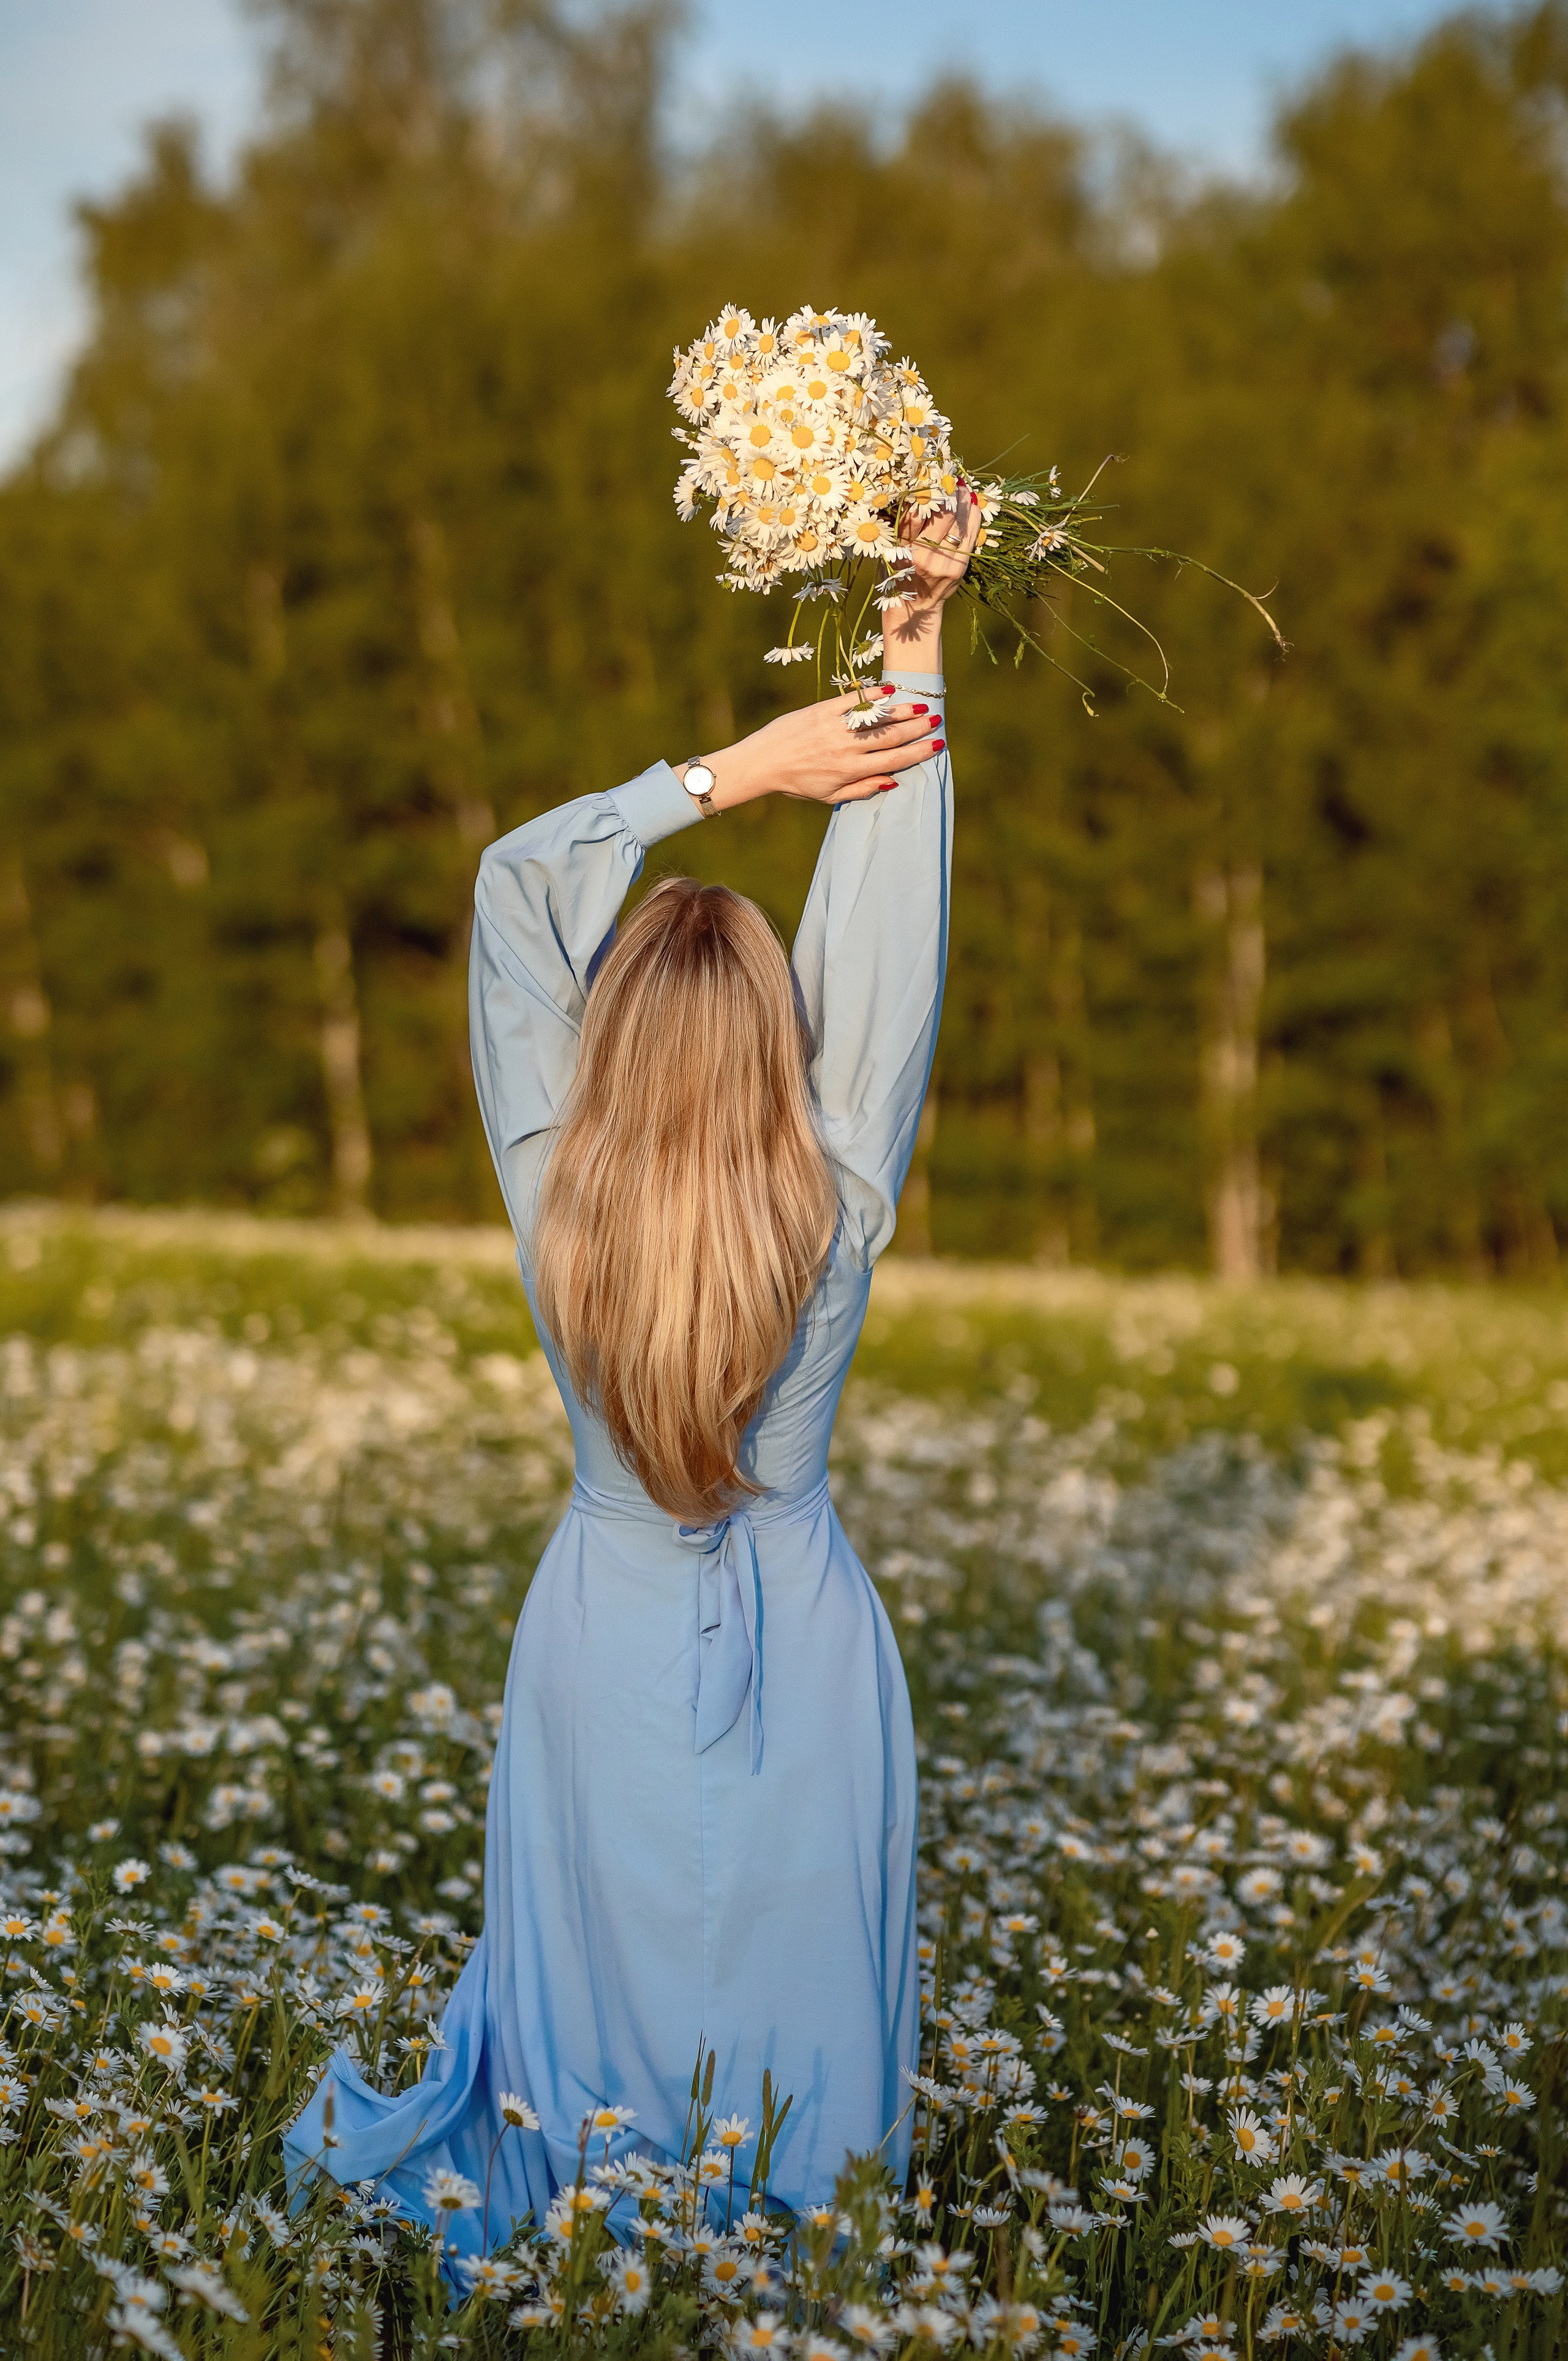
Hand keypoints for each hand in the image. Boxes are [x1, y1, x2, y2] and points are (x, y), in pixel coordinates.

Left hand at [679, 688, 943, 811]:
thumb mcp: (829, 796)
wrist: (763, 763)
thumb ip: (862, 789)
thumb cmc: (797, 782)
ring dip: (901, 711)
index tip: (938, 744)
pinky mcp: (821, 710)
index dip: (918, 752)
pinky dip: (872, 694)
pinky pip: (852, 700)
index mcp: (851, 771)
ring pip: (876, 718)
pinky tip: (889, 690)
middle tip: (937, 720)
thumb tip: (892, 782)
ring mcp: (835, 728)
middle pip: (891, 737)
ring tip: (920, 706)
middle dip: (917, 729)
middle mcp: (846, 749)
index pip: (893, 760)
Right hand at [881, 481, 982, 667]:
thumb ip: (903, 526)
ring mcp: (945, 563)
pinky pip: (969, 537)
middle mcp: (924, 556)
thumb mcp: (891, 550)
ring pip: (959, 523)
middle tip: (952, 479)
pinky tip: (973, 505)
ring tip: (964, 488)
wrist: (914, 608)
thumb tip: (917, 493)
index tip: (932, 477)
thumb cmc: (898, 575)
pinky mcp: (959, 568)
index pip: (916, 514)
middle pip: (943, 515)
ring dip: (964, 502)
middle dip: (949, 494)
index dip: (928, 494)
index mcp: (903, 549)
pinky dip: (973, 518)